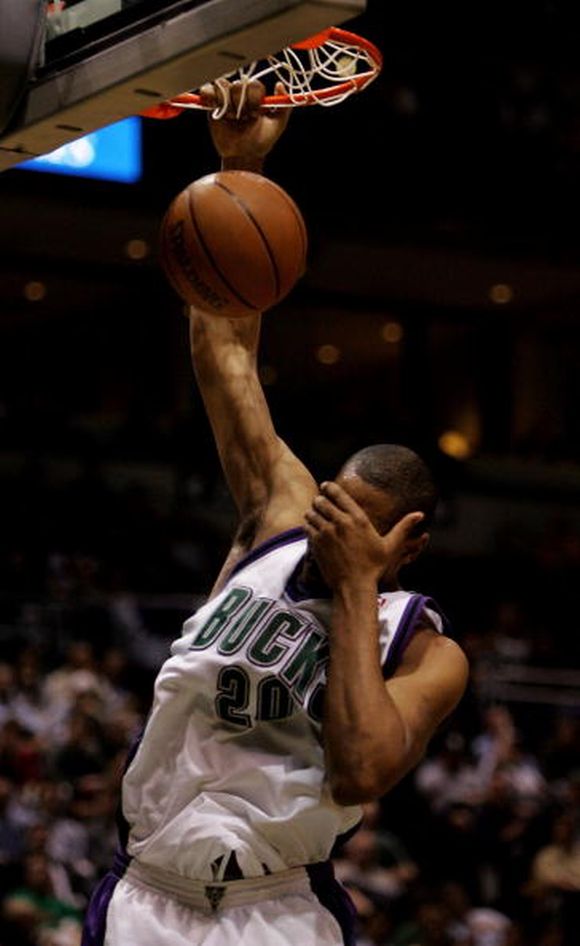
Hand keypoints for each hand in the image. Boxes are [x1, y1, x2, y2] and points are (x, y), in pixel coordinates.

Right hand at [199, 79, 290, 170]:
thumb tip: (279, 85)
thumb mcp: (278, 125)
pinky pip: (207, 89)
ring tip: (230, 118)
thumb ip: (283, 105)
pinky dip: (209, 95)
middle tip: (242, 119)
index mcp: (256, 96)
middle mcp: (241, 94)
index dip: (254, 99)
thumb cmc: (261, 142)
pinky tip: (215, 107)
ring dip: (226, 103)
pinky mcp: (210, 104)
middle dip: (241, 104)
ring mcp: (225, 98)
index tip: (255, 115)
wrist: (243, 156)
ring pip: (222, 85)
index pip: (254, 84)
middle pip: (238, 84)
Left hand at [303, 481, 426, 589]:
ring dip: (312, 512)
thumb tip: (420, 514)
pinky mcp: (316, 544)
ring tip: (315, 515)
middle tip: (320, 502)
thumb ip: (404, 527)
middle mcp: (340, 523)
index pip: (338, 494)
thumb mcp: (391, 546)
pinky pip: (307, 526)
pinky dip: (308, 525)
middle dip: (320, 500)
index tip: (326, 486)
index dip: (330, 487)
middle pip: (322, 501)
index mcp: (358, 519)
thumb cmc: (374, 567)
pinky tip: (313, 528)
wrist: (354, 586)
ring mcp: (326, 533)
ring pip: (311, 512)